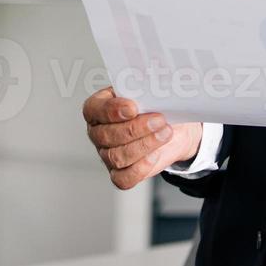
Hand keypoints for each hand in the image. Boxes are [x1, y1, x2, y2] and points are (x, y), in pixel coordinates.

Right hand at [82, 86, 201, 189]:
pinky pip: (124, 178)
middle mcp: (98, 133)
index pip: (94, 110)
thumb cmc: (153, 105)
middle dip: (136, 128)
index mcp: (97, 108)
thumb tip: (151, 86)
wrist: (171, 126)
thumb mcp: (146, 91)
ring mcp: (107, 155)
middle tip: (158, 119)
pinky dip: (141, 167)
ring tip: (165, 132)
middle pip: (107, 135)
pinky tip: (156, 154)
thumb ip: (142, 87)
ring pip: (117, 156)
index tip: (133, 107)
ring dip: (145, 144)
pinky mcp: (120, 173)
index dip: (112, 110)